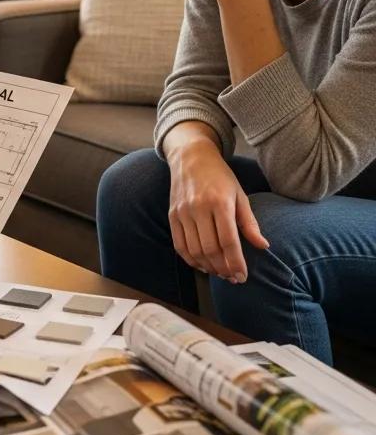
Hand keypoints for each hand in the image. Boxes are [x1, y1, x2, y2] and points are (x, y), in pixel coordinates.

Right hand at [167, 141, 268, 281]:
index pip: (228, 241)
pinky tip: (202, 265)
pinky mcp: (172, 215)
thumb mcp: (240, 195)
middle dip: (223, 269)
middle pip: (210, 249)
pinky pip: (179, 244)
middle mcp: (198, 208)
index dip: (236, 263)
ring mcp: (182, 212)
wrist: (190, 157)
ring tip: (220, 273)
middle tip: (233, 278)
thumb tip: (263, 246)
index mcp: (219, 203)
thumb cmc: (220, 176)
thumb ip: (250, 222)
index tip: (243, 277)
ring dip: (208, 267)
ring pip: (194, 250)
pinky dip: (190, 259)